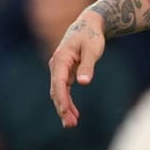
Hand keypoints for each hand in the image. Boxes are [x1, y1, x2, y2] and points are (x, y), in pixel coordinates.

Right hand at [49, 10, 105, 127]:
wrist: (89, 25)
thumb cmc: (91, 36)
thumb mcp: (93, 49)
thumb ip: (88, 65)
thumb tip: (84, 83)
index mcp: (61, 59)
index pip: (59, 83)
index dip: (62, 98)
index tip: (65, 111)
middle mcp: (56, 66)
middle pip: (56, 91)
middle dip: (62, 108)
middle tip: (70, 124)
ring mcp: (60, 70)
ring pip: (59, 92)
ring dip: (64, 108)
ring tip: (71, 123)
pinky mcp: (65, 72)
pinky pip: (64, 90)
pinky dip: (67, 101)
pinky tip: (72, 113)